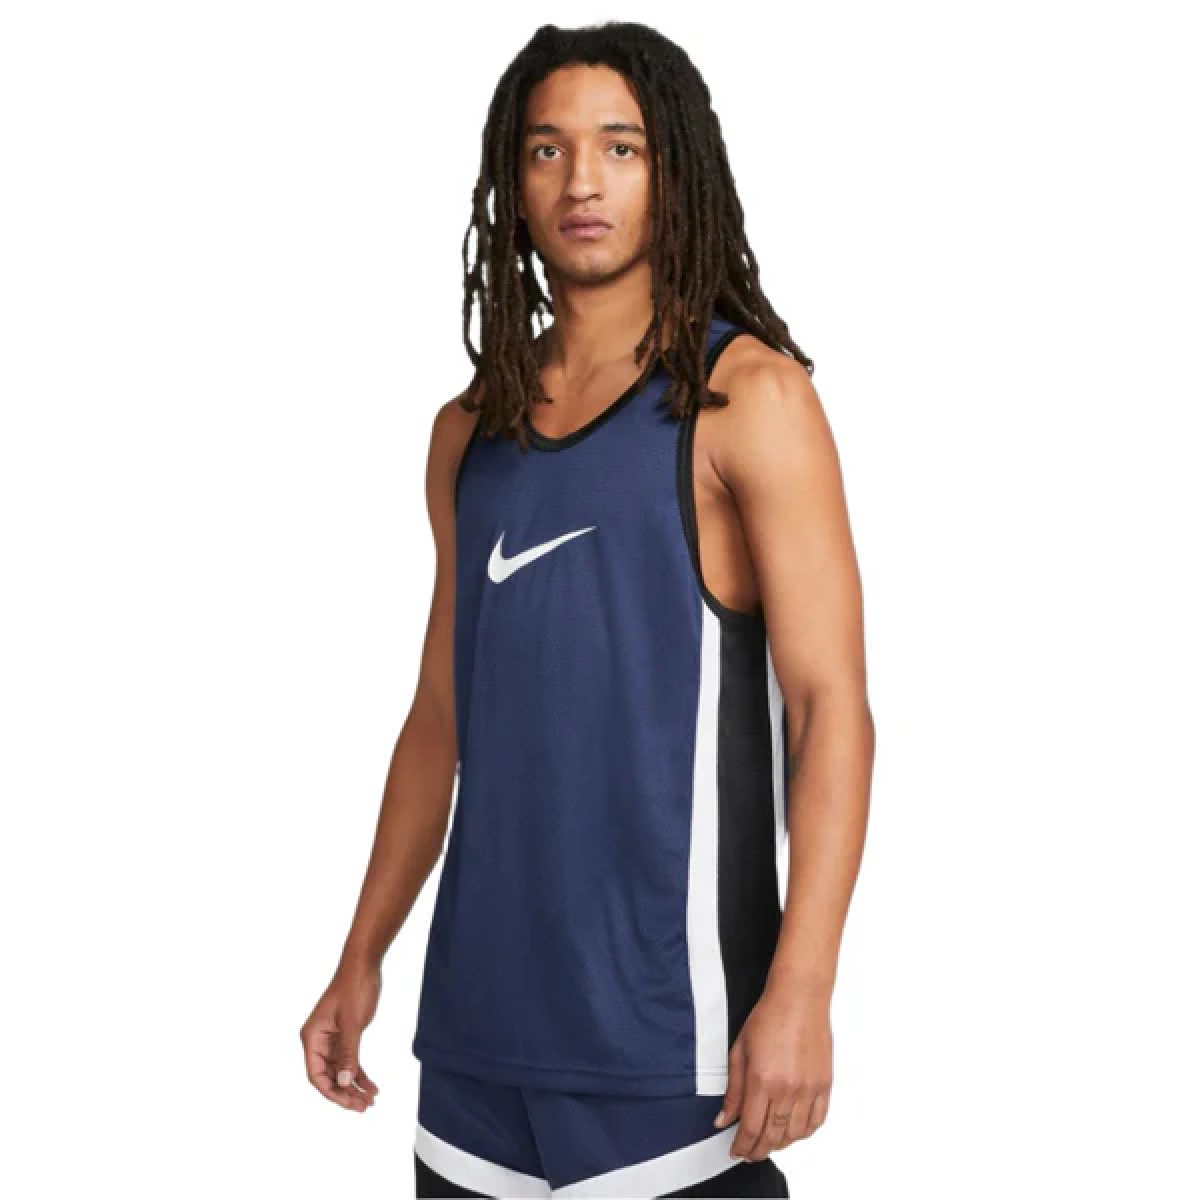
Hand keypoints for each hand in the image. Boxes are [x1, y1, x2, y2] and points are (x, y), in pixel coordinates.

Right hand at [300, 960, 382, 1111]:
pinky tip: (372, 1087)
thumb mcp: (352, 1023)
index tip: (348, 1103)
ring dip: (354, 1087)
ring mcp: (332, 1040)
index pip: (316, 1074)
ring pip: (341, 1071)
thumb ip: (348, 1053)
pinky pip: (350, 1061)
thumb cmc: (353, 988)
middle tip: (363, 1107)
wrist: (364, 966)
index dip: (331, 1092)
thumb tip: (345, 1082)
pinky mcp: (345, 1036)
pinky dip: (361, 1074)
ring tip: (370, 1102)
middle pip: (329, 1076)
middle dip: (345, 1093)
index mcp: (312, 1037)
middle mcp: (318, 1041)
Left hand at [713, 980, 832, 1159]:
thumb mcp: (739, 1050)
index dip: (742, 1146)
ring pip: (795, 1134)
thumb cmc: (768, 1017)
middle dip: (758, 1150)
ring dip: (780, 1144)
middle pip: (772, 1136)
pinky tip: (793, 1130)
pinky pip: (816, 1121)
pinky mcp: (825, 1084)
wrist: (800, 997)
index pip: (750, 1128)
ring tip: (769, 1142)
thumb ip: (732, 1090)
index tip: (736, 1151)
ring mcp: (809, 1088)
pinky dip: (804, 1132)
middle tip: (749, 1152)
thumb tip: (723, 1119)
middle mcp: (787, 1089)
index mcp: (762, 1080)